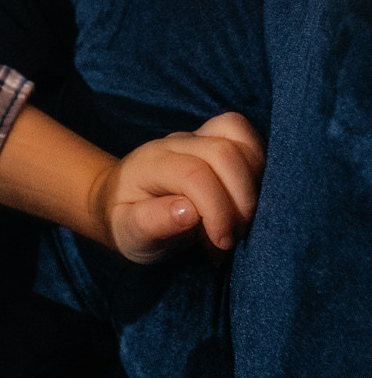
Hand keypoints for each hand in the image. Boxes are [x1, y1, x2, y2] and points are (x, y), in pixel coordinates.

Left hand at [97, 112, 264, 261]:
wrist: (120, 202)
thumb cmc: (127, 221)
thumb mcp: (130, 233)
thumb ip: (153, 223)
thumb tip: (188, 212)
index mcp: (149, 165)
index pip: (193, 174)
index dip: (218, 210)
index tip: (221, 241)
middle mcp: (173, 143)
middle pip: (222, 153)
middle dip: (241, 199)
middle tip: (234, 234)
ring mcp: (194, 137)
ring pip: (238, 137)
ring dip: (254, 182)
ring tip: (242, 217)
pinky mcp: (213, 138)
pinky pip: (245, 136)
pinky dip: (259, 165)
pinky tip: (248, 196)